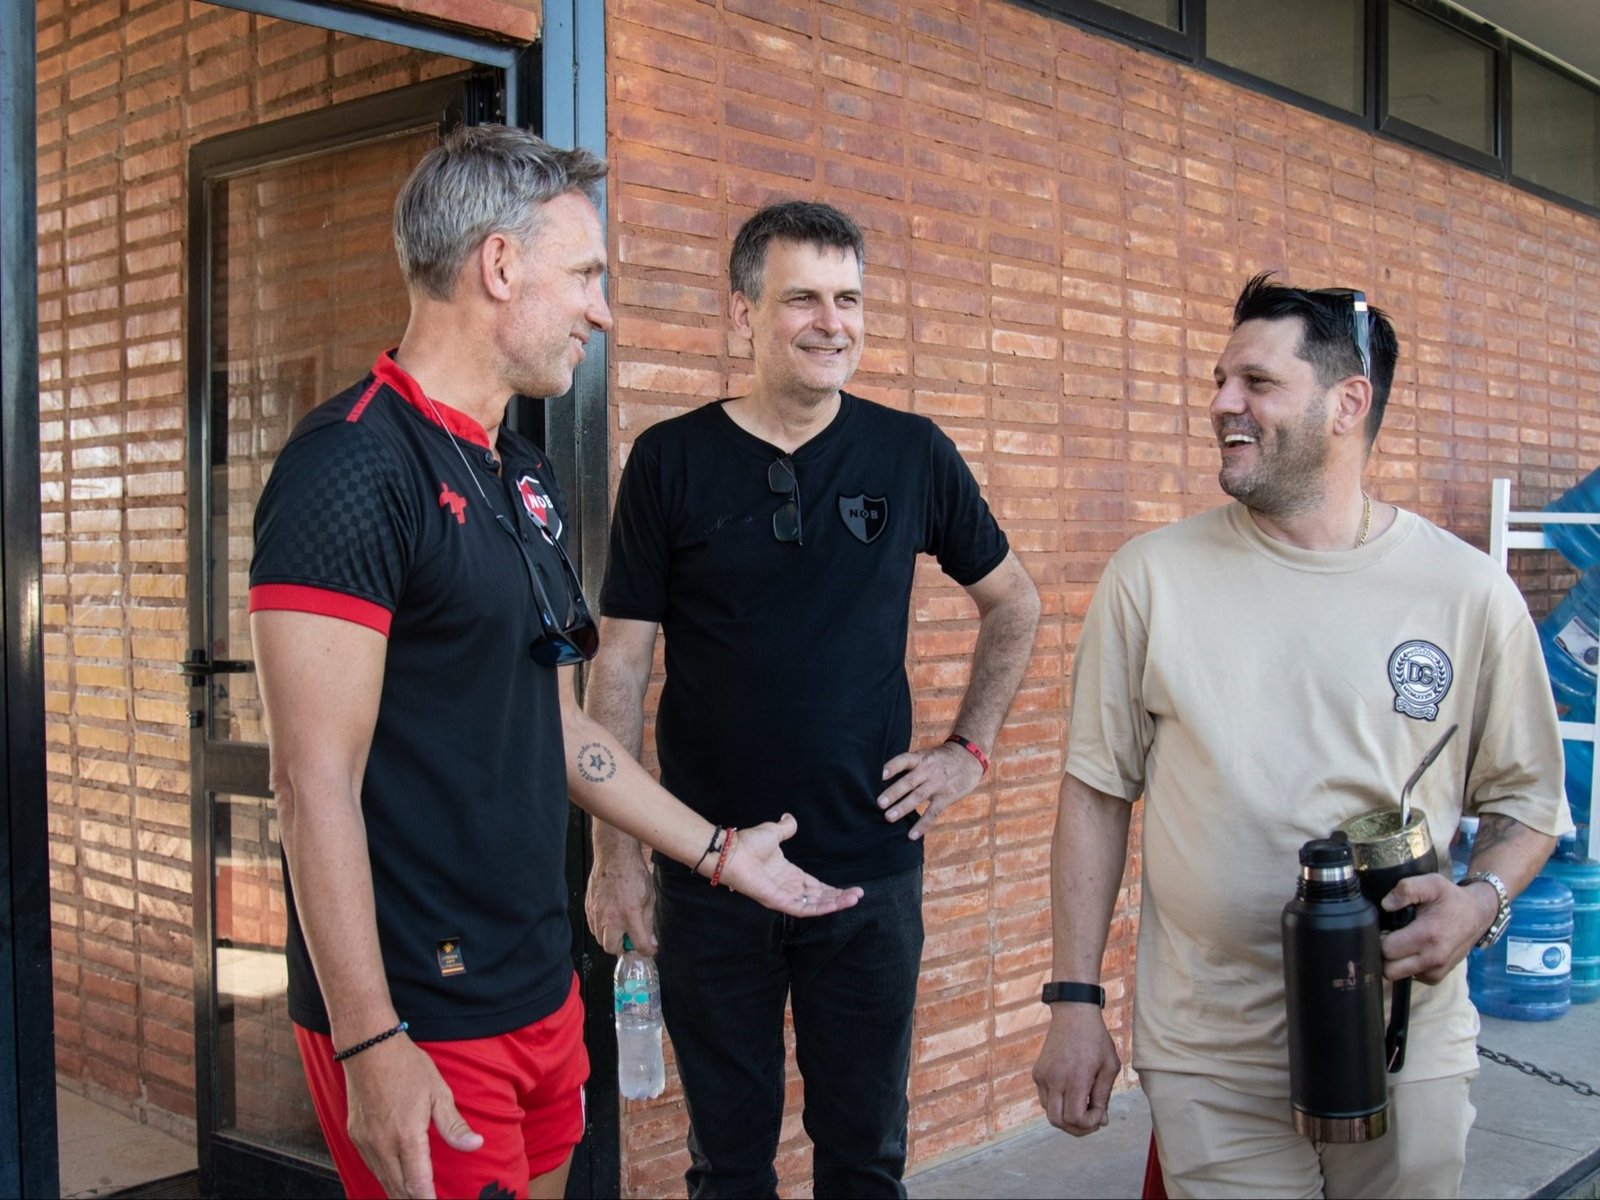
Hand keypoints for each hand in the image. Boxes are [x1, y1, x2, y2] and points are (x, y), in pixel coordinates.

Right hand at [342, 1034, 481, 1197]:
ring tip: (414, 1196)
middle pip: (398, 1188)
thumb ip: (454, 1126)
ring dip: (398, 1192)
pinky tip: (396, 1178)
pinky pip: (371, 1166)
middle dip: (413, 1199)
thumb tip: (476, 1145)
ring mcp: (366, 1142)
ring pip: (382, 1180)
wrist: (369, 1048)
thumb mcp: (438, 1093)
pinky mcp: (355, 1136)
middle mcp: (382, 1145)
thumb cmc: (407, 1067)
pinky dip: (385, 1177)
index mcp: (406, 1137)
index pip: (417, 1183)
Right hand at [586, 845, 657, 954]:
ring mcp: (597, 913)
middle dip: (622, 948)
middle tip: (630, 938)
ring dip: (611, 938)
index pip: (639, 945)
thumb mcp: (649, 897)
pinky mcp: (588, 907)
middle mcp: (611, 917)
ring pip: (600, 939)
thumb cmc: (633, 873)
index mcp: (630, 914)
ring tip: (620, 926)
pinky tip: (610, 918)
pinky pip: (593, 927)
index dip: (647, 951)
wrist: (614, 856)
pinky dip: (602, 928)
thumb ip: (649, 922)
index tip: (649, 948)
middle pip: (612, 948)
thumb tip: (651, 941)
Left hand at [716, 814, 863, 914]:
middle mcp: (788, 887)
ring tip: (854, 899)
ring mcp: (783, 896)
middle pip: (819, 897)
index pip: (815, 886)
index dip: (833, 889)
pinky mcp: (778, 901)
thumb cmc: (747, 843)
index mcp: (788, 874)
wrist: (731, 851)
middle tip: (858, 896)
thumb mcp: (773, 832)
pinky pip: (803, 908)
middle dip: (839, 897)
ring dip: (835, 903)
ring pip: (814, 904)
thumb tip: (790, 819)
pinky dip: (821, 907)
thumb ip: (785, 828)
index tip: (851, 889)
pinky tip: (837, 903)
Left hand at [877, 740, 985, 839]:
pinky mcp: (947, 797)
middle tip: (879, 803)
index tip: (880, 774)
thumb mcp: (926, 755)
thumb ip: (910, 765)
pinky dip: (922, 825)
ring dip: (903, 808)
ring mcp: (938, 784)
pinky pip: (933, 812)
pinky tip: (912, 835)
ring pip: (918, 797)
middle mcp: (928, 771)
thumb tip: (883, 778)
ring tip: (889, 817)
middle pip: (909, 782)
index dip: (893, 766)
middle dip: (894, 793)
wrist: (969, 757)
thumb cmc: (940, 758)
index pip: (904, 760)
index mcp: (920, 758)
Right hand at [1033, 1003, 1119, 1136]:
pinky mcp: (1037, 1072)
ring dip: (1066, 1116)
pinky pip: (1045, 1098)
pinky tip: (1071, 1092)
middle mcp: (1055, 1079)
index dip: (1089, 1125)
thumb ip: (1104, 1096)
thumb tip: (1101, 1120)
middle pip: (1057, 1122)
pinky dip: (1058, 1103)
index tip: (1100, 1115)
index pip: (1075, 1118)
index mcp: (1076, 1078)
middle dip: (1076, 1129)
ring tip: (1083, 1105)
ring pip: (1049, 1112)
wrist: (1073, 1013)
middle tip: (1091, 1122)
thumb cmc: (1096, 1039)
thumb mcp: (1110, 1066)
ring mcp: (1043, 1075)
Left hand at [1379, 872, 1498, 984]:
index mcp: (1428, 936)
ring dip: (1395, 961)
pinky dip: (1407, 965)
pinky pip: (1412, 977)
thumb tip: (1386, 905)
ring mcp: (1436, 971)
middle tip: (1391, 936)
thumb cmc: (1451, 898)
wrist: (1478, 914)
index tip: (1386, 928)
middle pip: (1389, 970)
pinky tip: (1414, 949)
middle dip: (1384, 954)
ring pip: (1399, 975)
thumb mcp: (1431, 883)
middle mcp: (1433, 959)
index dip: (1380, 938)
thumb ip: (1406, 889)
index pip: (1387, 950)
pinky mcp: (1438, 977)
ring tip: (1404, 941)